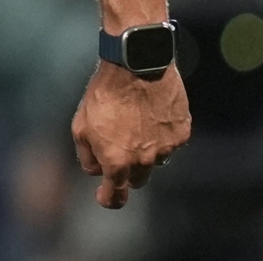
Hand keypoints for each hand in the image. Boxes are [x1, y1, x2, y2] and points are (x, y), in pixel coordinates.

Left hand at [72, 60, 188, 209]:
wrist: (135, 63)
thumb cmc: (103, 93)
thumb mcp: (80, 126)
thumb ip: (87, 156)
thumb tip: (97, 171)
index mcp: (117, 162)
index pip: (116, 196)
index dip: (109, 199)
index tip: (105, 196)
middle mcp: (144, 160)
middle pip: (137, 180)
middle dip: (127, 171)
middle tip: (119, 149)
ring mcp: (166, 148)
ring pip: (155, 160)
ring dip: (146, 151)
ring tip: (136, 122)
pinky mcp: (181, 132)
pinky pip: (171, 142)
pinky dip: (161, 134)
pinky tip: (152, 114)